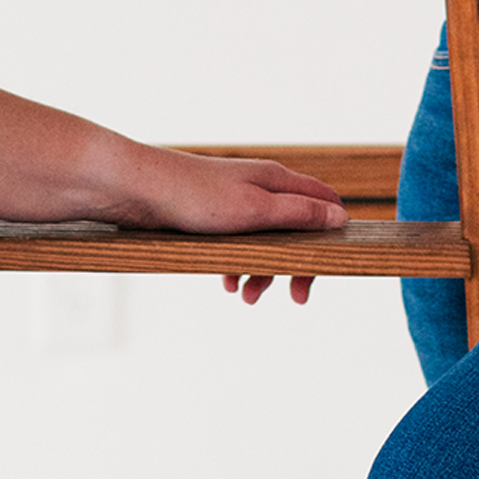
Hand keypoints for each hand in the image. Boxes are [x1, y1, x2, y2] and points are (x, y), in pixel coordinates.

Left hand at [106, 149, 345, 309]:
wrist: (138, 189)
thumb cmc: (194, 196)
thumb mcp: (255, 210)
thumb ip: (298, 213)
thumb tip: (340, 216)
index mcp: (277, 180)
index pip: (325, 203)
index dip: (332, 236)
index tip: (323, 269)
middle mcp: (261, 188)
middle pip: (297, 228)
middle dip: (296, 264)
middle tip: (295, 298)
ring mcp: (237, 201)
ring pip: (267, 241)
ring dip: (264, 271)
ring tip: (245, 297)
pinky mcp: (215, 216)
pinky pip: (239, 245)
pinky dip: (238, 265)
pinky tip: (225, 282)